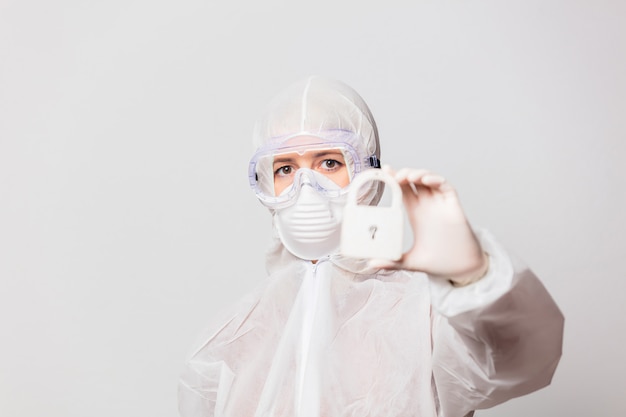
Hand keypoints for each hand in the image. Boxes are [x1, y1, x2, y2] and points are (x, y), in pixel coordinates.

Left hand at [370, 166, 488, 285]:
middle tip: (392, 174)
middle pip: (414, 182)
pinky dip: (436, 180)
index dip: (394, 179)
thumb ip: (392, 261)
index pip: (404, 190)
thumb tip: (371, 264)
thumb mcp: (410, 261)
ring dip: (418, 174)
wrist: (461, 269)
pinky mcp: (453, 207)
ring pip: (429, 180)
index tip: (384, 171)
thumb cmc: (439, 262)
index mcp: (416, 214)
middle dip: (404, 173)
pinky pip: (446, 187)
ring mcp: (440, 205)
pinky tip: (426, 180)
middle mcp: (427, 206)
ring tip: (407, 176)